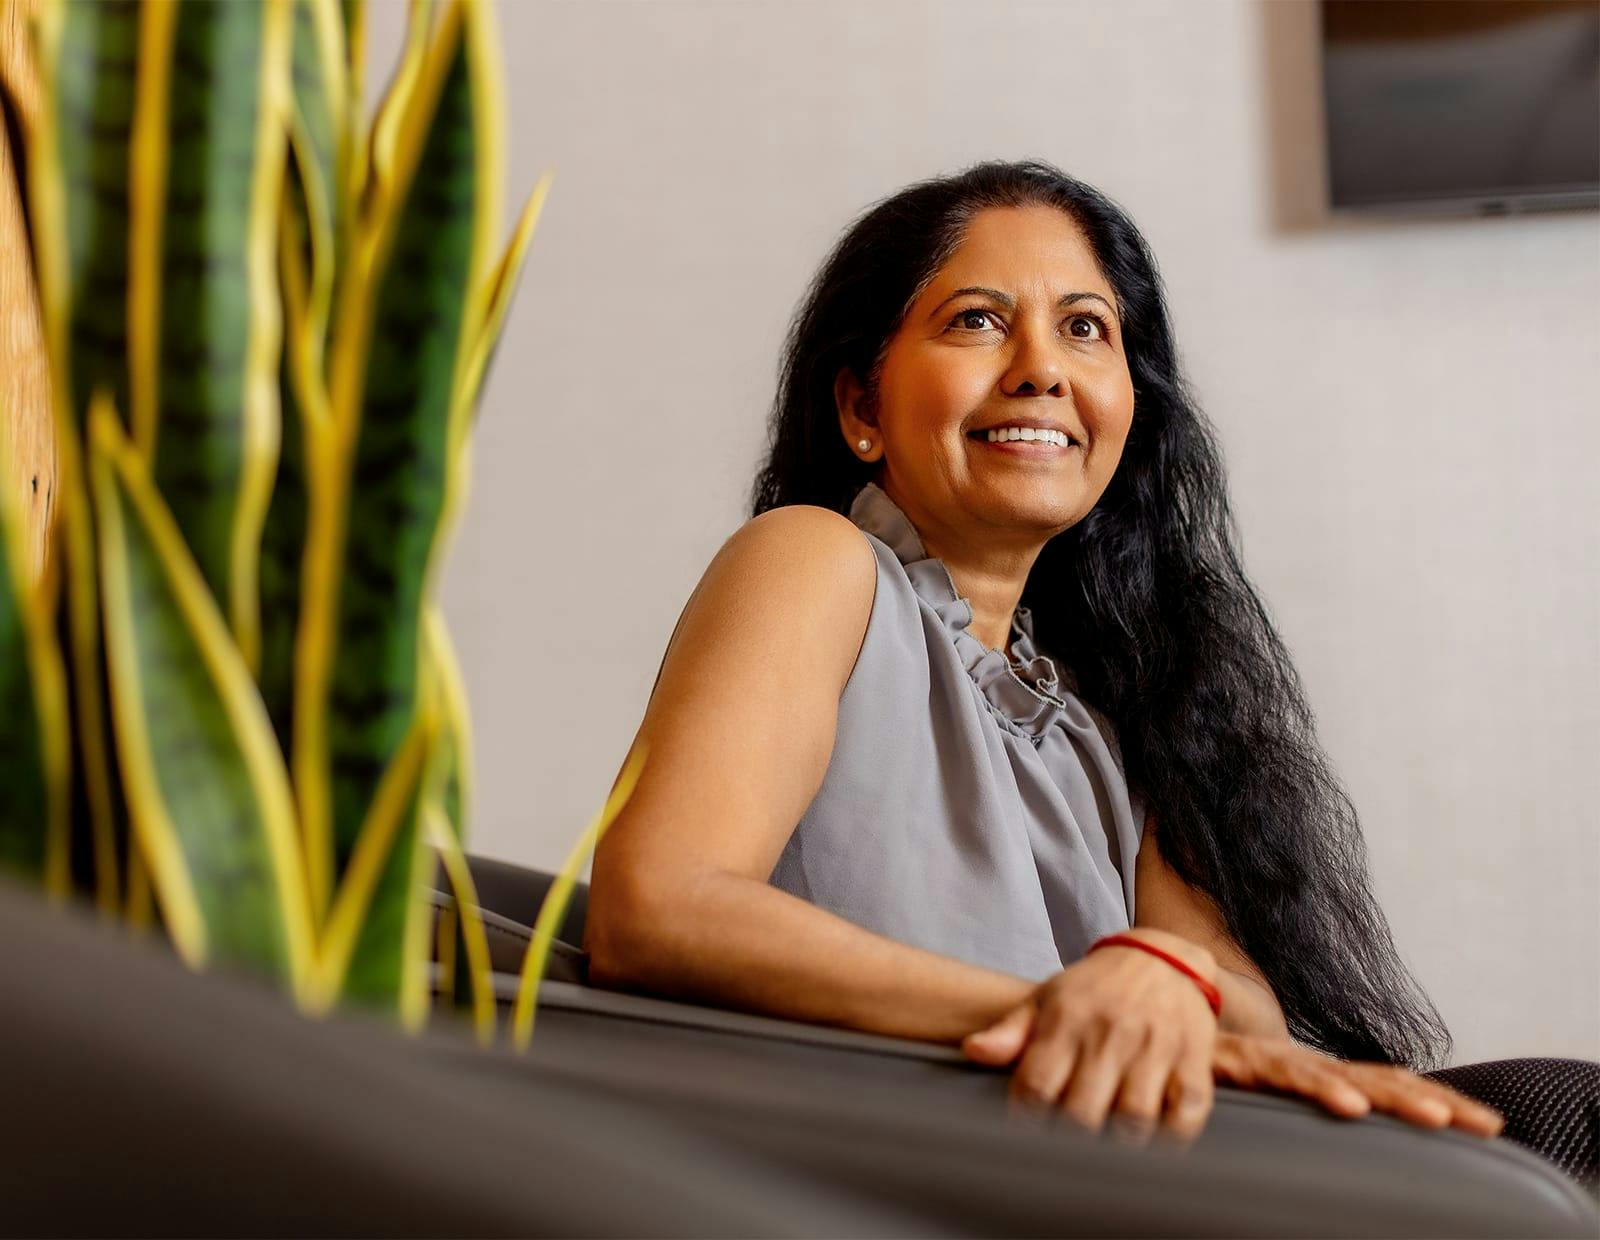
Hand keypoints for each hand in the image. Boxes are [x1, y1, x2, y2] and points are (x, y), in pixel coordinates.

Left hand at [960, 928, 1220, 1145]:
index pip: (1036, 1085)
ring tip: (1104, 1156)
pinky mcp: (1193, 1061)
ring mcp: (1156, 1048)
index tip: (1023, 1134)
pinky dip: (1169, 1140)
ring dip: (1117, 1146)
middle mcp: (1111, 1034)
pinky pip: (1185, 1115)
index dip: (1024, 1119)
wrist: (1161, 957)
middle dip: (1068, 1141)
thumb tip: (972, 1051)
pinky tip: (1150, 1144)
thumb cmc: (1095, 987)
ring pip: (1133, 1119)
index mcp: (1068, 1020)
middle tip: (1063, 1154)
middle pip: (1083, 1112)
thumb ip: (1010, 1031)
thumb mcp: (1046, 999)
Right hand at [1212, 1032, 1505, 1137]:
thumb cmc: (1198, 1056)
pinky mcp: (1242, 1063)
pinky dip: (1321, 1090)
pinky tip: (1350, 1106)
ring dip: (1395, 1099)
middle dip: (1437, 1103)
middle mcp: (1303, 1062)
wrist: (1148, 1007)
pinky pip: (1287, 1077)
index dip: (1435, 1101)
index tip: (1487, 1125)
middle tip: (1486, 1125)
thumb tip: (1336, 1125)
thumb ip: (1291, 1102)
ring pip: (1344, 1078)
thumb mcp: (1255, 1092)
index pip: (1386, 1086)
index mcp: (1314, 1073)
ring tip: (1438, 1120)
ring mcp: (1275, 1059)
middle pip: (1382, 1082)